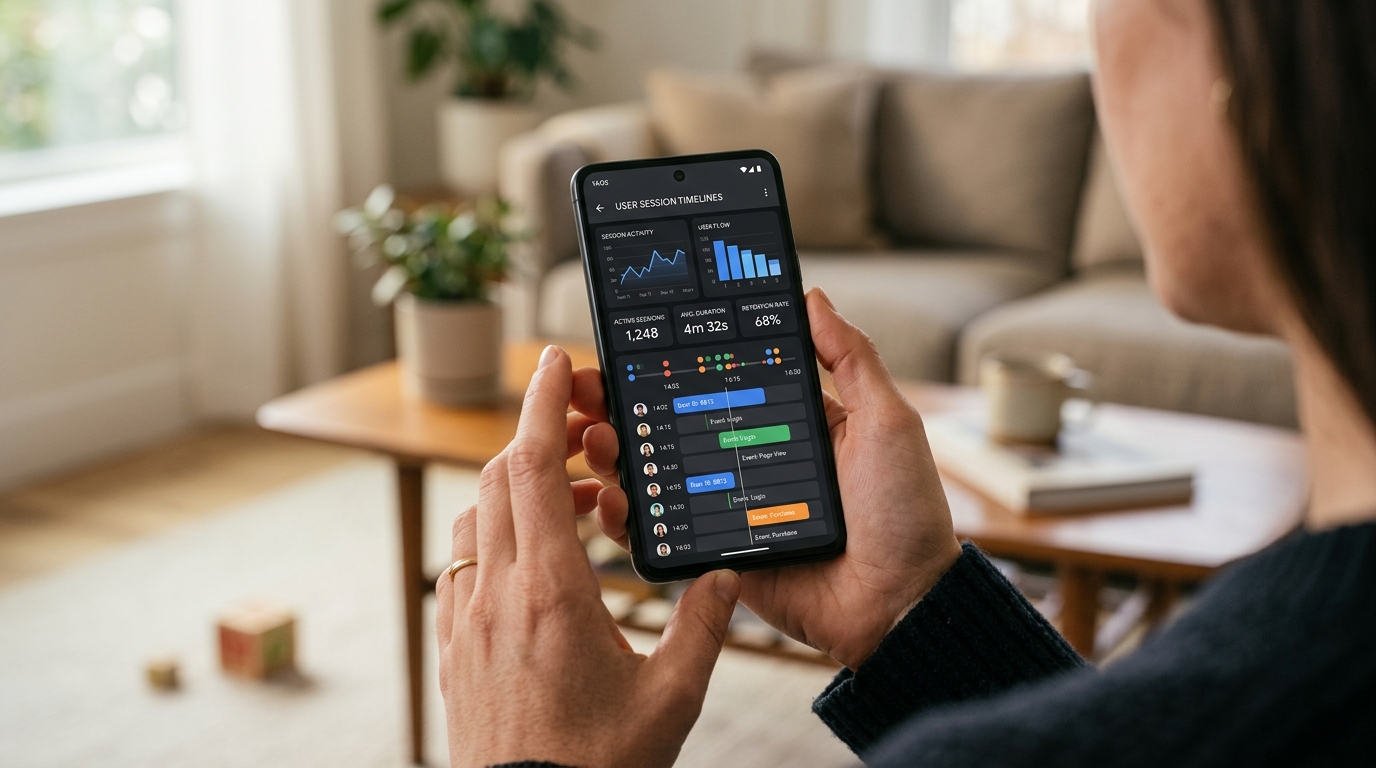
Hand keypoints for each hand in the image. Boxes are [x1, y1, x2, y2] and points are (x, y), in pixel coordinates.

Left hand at [436, 345, 740, 767]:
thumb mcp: (672, 697)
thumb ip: (703, 626)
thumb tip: (725, 578)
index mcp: (551, 594)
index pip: (531, 468)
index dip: (539, 404)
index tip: (551, 360)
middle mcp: (497, 597)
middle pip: (498, 479)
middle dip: (535, 435)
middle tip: (582, 429)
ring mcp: (467, 623)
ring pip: (476, 519)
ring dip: (516, 489)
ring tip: (573, 500)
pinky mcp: (456, 650)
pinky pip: (463, 566)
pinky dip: (495, 536)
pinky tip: (532, 560)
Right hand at [577, 289, 961, 669]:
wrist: (901, 605)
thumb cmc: (905, 512)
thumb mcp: (887, 422)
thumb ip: (850, 360)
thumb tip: (813, 298)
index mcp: (789, 424)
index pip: (719, 381)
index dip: (675, 363)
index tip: (631, 342)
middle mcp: (752, 461)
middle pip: (675, 424)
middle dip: (625, 404)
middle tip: (588, 388)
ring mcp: (731, 510)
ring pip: (660, 475)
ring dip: (615, 453)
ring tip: (592, 435)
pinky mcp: (720, 555)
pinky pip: (664, 534)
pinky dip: (628, 518)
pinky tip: (607, 497)